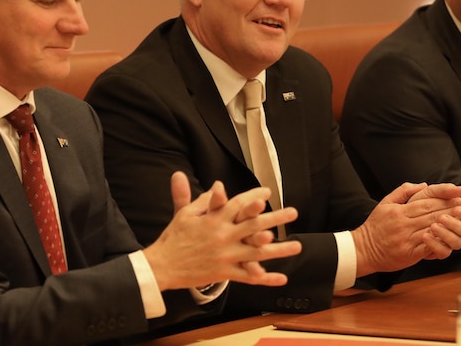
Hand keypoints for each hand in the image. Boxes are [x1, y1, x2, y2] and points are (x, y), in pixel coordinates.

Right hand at [143, 171, 301, 290]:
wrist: (162, 266)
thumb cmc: (174, 237)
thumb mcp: (184, 214)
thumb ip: (198, 198)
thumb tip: (208, 182)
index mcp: (214, 219)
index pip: (237, 204)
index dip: (253, 197)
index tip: (267, 192)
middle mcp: (222, 235)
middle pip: (253, 225)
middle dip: (275, 218)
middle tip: (293, 212)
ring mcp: (225, 255)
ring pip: (256, 252)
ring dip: (279, 249)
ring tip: (297, 245)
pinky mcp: (224, 272)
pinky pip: (248, 276)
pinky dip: (265, 278)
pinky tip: (281, 278)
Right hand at [351, 182, 460, 276]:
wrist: (363, 249)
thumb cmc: (375, 226)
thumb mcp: (385, 203)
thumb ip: (403, 191)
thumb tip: (423, 185)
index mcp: (399, 211)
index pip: (425, 202)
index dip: (443, 199)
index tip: (456, 196)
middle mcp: (403, 224)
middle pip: (431, 214)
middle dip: (449, 210)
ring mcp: (406, 239)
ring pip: (431, 229)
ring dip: (447, 225)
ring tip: (460, 221)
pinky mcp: (408, 254)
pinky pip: (426, 247)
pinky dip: (438, 242)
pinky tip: (448, 238)